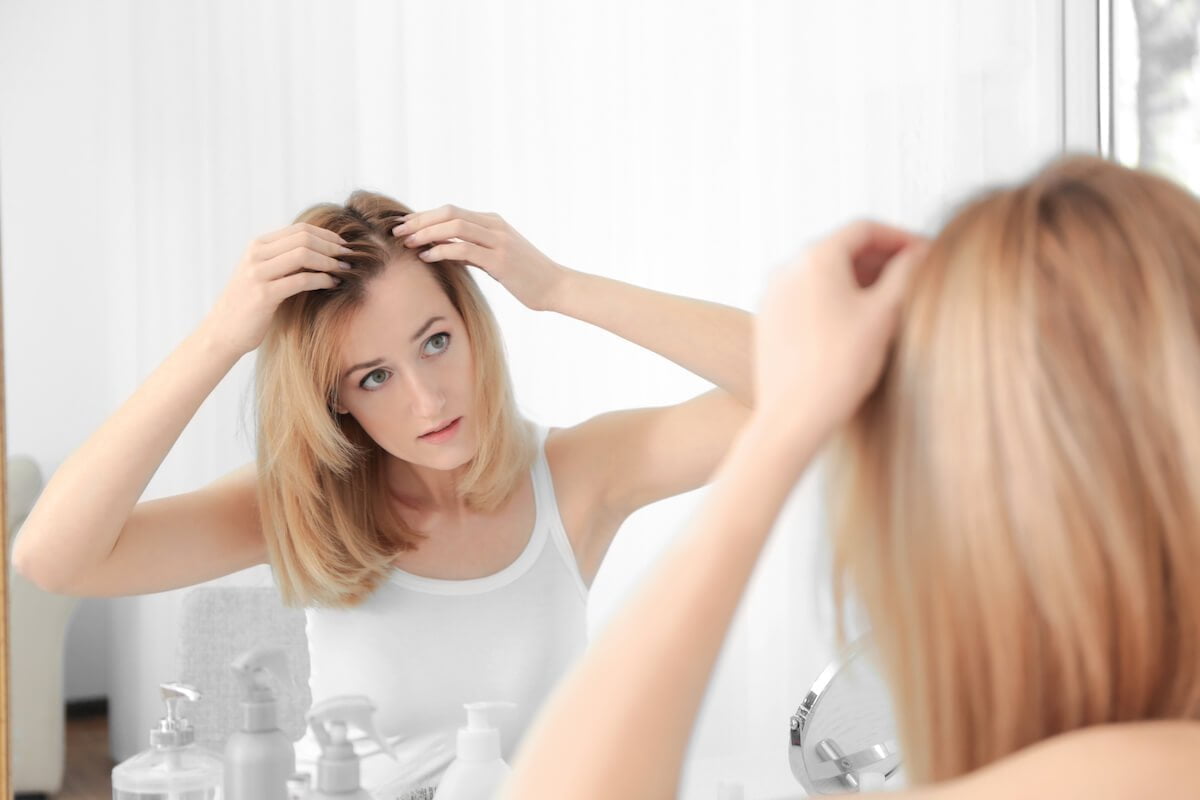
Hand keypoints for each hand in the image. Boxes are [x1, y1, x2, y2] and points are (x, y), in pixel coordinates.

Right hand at [200, 223, 351, 356]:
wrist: (223, 332)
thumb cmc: (250, 305)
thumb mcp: (263, 274)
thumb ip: (283, 260)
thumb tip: (322, 251)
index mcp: (257, 246)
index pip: (299, 230)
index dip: (327, 236)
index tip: (344, 246)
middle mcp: (256, 255)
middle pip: (304, 238)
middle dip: (332, 247)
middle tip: (350, 258)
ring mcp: (257, 273)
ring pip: (304, 255)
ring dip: (330, 262)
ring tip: (345, 270)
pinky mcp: (264, 294)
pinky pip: (301, 280)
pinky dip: (322, 280)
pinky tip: (333, 284)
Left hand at [391, 205, 565, 310]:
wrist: (555, 287)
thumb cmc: (526, 277)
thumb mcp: (496, 259)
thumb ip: (473, 250)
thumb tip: (444, 250)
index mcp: (493, 222)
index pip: (451, 211)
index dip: (424, 216)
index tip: (404, 225)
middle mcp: (495, 226)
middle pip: (449, 213)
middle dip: (420, 220)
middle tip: (397, 231)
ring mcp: (498, 241)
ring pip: (455, 226)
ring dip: (426, 233)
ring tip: (407, 243)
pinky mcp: (500, 260)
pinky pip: (464, 249)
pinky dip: (442, 250)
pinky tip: (427, 257)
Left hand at [753, 220, 926, 442]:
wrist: (792, 416)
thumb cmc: (839, 367)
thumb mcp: (885, 314)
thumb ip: (906, 274)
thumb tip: (919, 254)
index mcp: (815, 257)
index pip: (865, 228)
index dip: (901, 237)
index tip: (925, 254)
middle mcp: (787, 269)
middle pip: (843, 248)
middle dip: (881, 259)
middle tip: (913, 277)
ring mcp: (773, 295)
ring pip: (824, 274)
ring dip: (860, 280)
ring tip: (890, 302)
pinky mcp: (768, 320)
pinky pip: (807, 296)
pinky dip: (835, 299)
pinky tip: (857, 324)